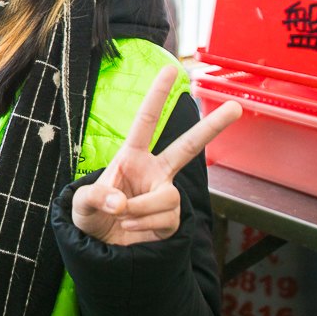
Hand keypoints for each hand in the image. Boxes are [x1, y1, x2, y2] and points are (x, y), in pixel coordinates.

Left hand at [71, 65, 241, 245]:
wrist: (99, 246)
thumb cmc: (90, 215)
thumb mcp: (81, 202)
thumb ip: (97, 197)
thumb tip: (122, 202)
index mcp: (131, 156)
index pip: (146, 121)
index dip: (157, 95)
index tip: (170, 69)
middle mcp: (153, 171)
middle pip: (187, 147)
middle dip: (211, 127)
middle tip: (235, 107)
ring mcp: (164, 194)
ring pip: (167, 197)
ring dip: (141, 210)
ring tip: (122, 217)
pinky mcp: (170, 218)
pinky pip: (165, 218)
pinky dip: (144, 224)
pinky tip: (131, 227)